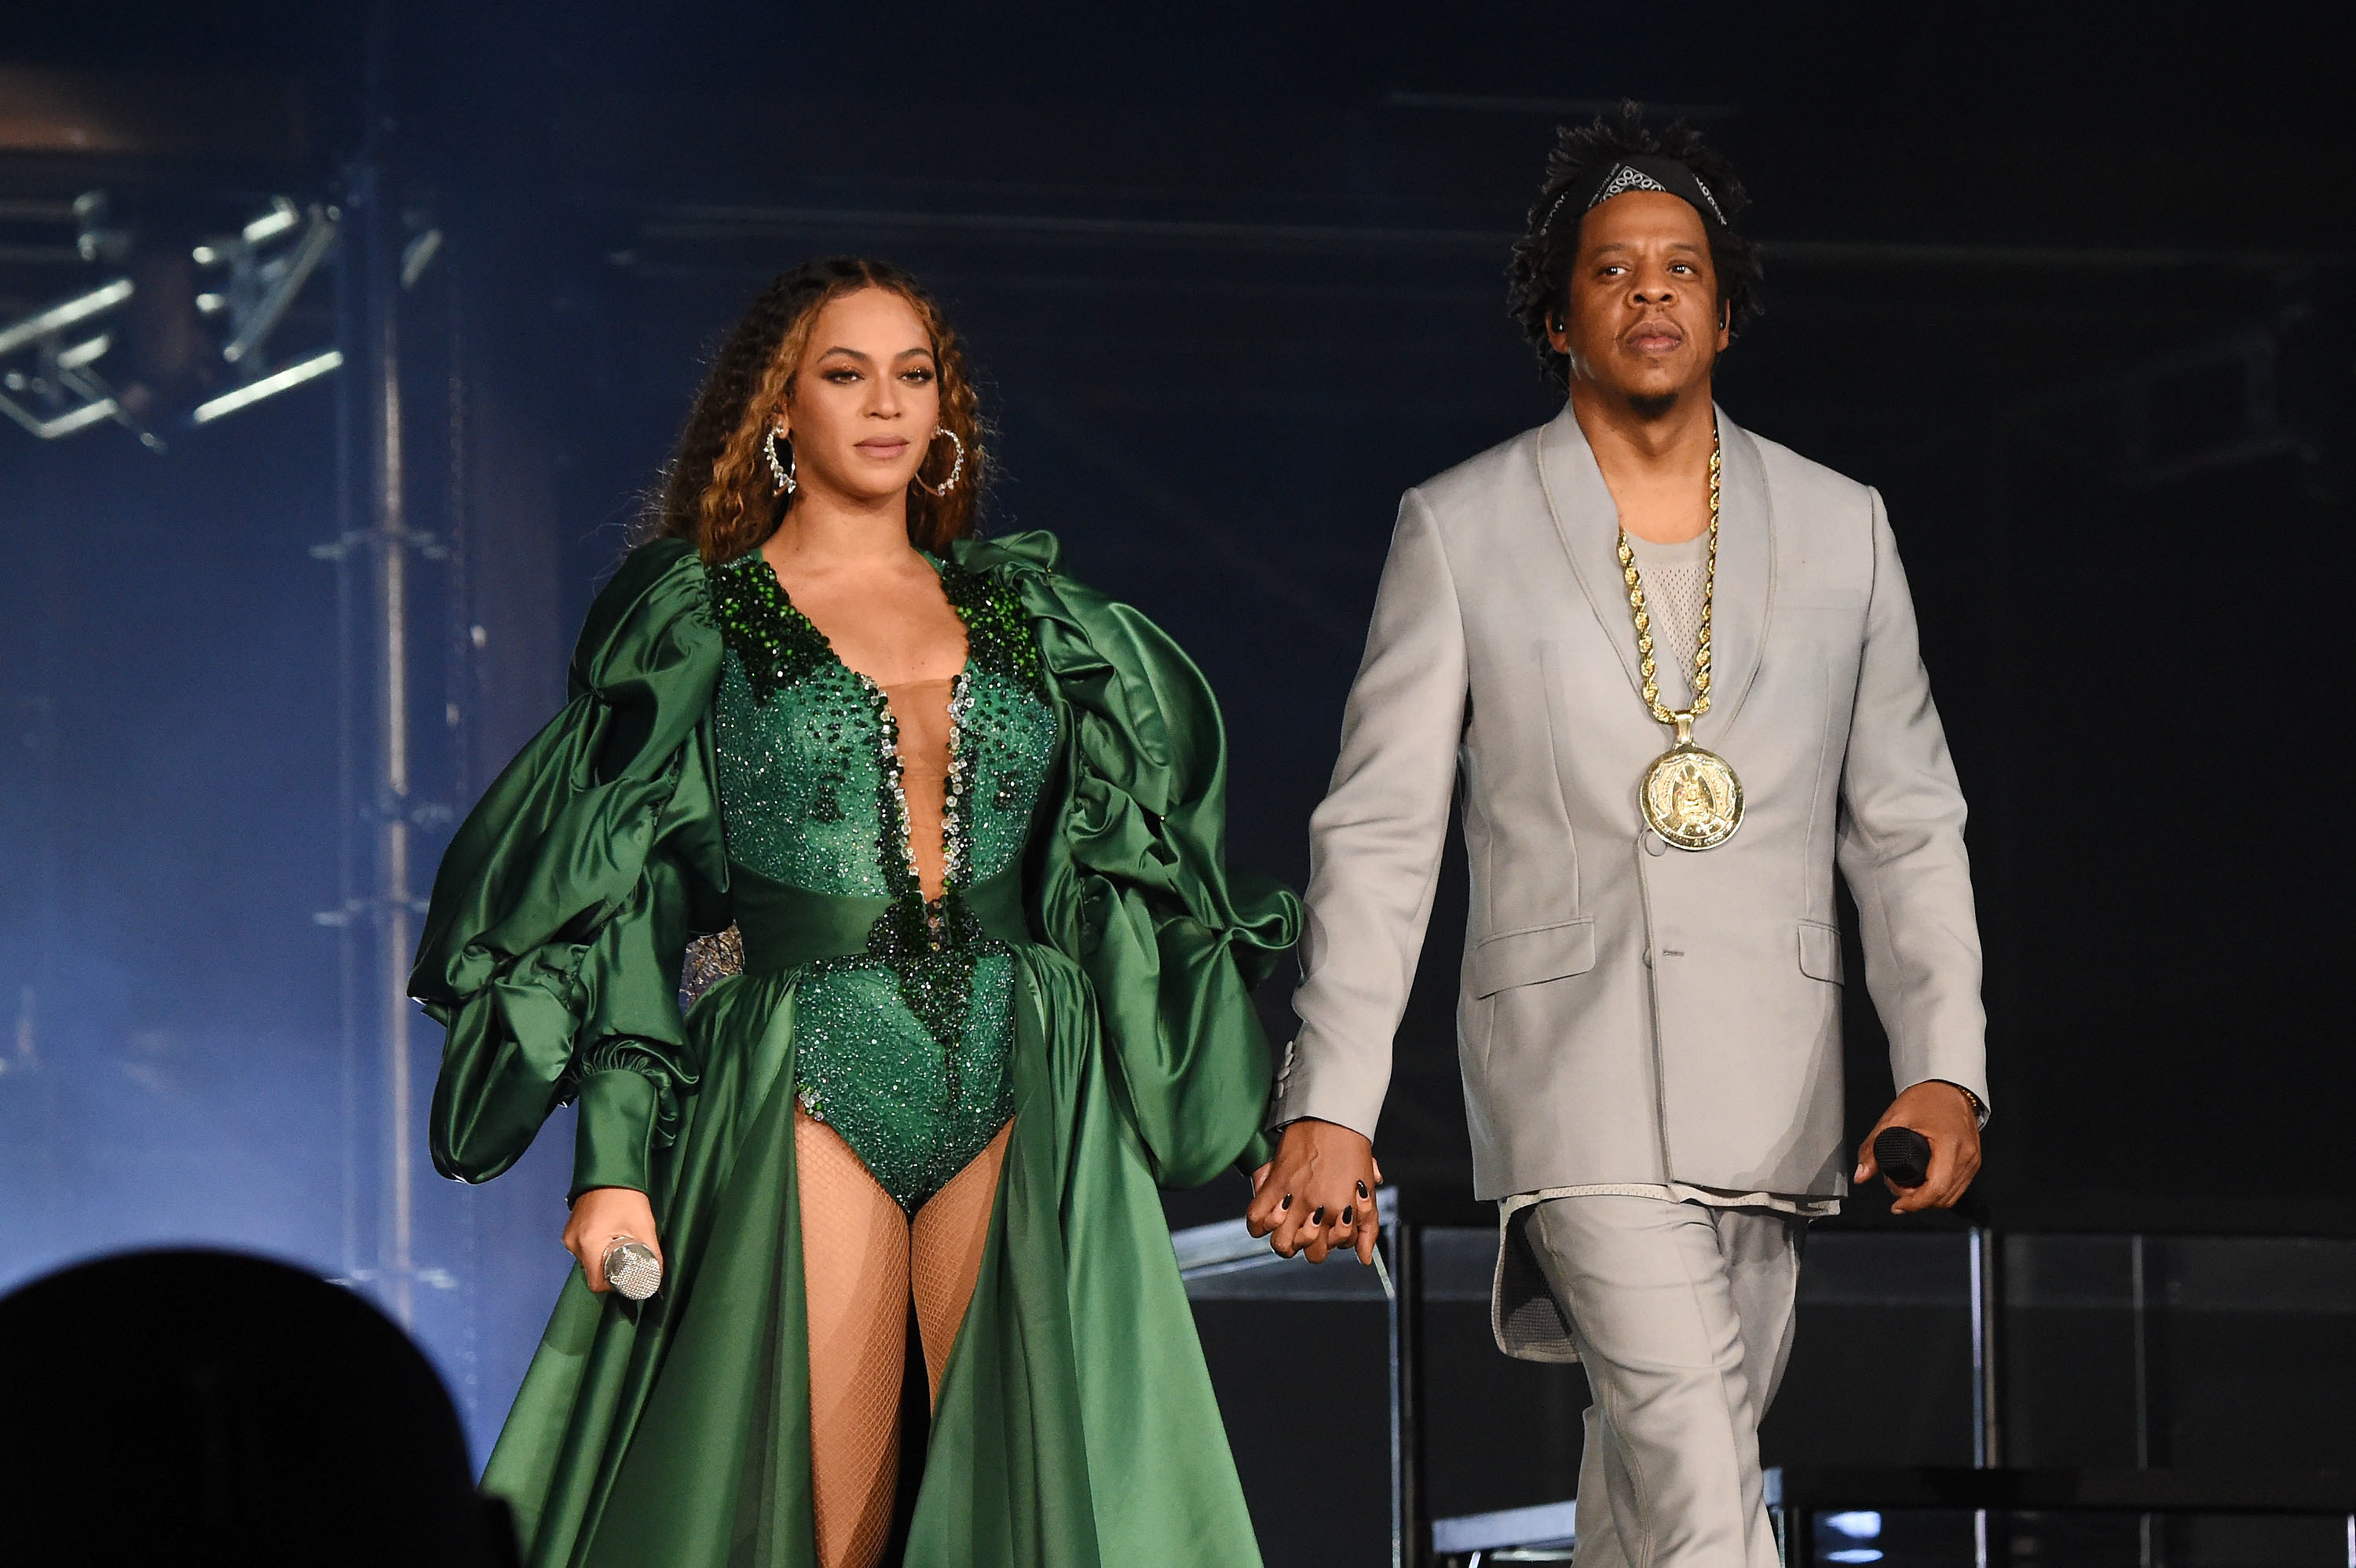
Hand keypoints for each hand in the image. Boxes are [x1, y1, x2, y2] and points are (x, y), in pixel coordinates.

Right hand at [563, 1186, 660, 1293]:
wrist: (611, 1169)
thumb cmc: (626, 1196)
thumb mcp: (643, 1226)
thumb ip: (652, 1253)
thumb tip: (658, 1276)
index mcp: (588, 1245)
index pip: (596, 1283)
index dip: (614, 1285)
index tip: (628, 1278)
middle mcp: (574, 1243)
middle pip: (592, 1272)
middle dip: (611, 1272)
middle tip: (629, 1262)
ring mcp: (570, 1236)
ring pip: (588, 1261)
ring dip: (603, 1259)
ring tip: (620, 1246)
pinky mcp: (571, 1229)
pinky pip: (584, 1248)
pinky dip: (597, 1249)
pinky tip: (610, 1238)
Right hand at [1245, 1118, 1382, 1264]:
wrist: (1330, 1116)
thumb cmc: (1352, 1148)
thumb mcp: (1367, 1188)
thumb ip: (1368, 1227)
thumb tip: (1364, 1258)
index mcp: (1343, 1211)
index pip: (1337, 1247)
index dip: (1335, 1239)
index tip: (1332, 1225)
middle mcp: (1318, 1210)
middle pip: (1310, 1253)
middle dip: (1313, 1244)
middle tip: (1311, 1227)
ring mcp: (1294, 1199)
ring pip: (1282, 1244)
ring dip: (1287, 1240)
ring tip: (1290, 1226)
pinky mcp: (1274, 1185)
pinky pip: (1256, 1219)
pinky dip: (1259, 1224)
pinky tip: (1270, 1216)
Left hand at [1855, 1081, 1982, 1214]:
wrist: (1948, 1087)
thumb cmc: (1926, 1099)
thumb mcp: (1893, 1119)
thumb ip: (1872, 1147)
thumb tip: (1861, 1175)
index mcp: (1950, 1145)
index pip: (1936, 1188)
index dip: (1914, 1202)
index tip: (1897, 1205)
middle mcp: (1966, 1156)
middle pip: (1943, 1197)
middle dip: (1917, 1200)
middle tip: (1896, 1187)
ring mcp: (1973, 1160)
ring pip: (1952, 1196)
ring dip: (1928, 1198)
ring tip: (1907, 1184)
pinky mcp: (1974, 1161)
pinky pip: (1958, 1187)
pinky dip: (1940, 1191)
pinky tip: (1923, 1182)